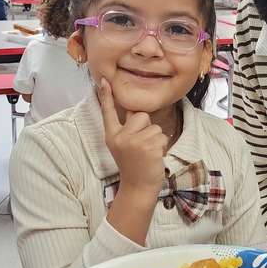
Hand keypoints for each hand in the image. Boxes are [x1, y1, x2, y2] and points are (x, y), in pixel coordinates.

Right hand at [99, 77, 166, 192]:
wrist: (138, 187)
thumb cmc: (135, 166)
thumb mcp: (123, 146)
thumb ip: (127, 129)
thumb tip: (133, 111)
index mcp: (112, 136)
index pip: (108, 112)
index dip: (106, 95)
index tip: (104, 80)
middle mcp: (120, 138)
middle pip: (141, 116)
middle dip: (147, 128)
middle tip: (142, 147)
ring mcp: (133, 143)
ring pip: (155, 127)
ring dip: (156, 140)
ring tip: (148, 154)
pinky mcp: (148, 148)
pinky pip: (162, 137)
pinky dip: (162, 147)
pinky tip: (154, 158)